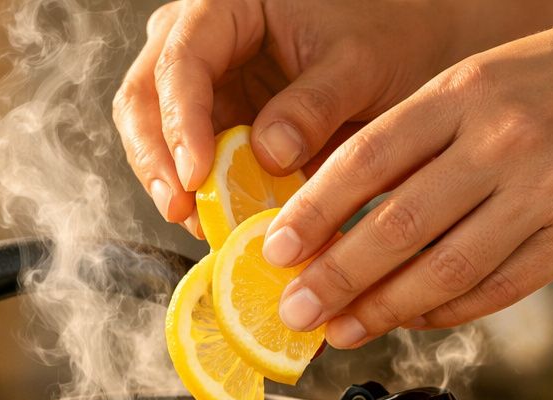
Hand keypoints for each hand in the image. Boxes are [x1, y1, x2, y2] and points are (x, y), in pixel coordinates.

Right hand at [112, 0, 466, 236]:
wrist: (407, 47)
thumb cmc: (386, 36)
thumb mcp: (361, 65)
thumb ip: (315, 106)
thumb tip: (266, 156)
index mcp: (228, 4)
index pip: (182, 60)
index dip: (180, 120)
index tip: (195, 174)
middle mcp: (200, 36)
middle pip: (145, 95)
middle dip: (155, 158)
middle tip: (179, 209)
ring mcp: (203, 80)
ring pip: (154, 132)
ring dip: (169, 181)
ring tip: (197, 224)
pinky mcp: (217, 119)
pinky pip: (189, 158)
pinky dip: (199, 192)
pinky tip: (217, 222)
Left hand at [265, 3, 552, 345]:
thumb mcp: (492, 76)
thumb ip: (427, 134)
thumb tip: (349, 204)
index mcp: (468, 90)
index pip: (367, 157)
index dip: (313, 212)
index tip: (275, 249)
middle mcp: (503, 141)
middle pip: (398, 225)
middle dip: (336, 277)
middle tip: (295, 310)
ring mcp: (547, 192)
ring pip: (446, 269)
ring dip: (385, 309)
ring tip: (344, 328)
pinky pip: (500, 287)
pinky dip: (449, 311)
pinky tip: (414, 318)